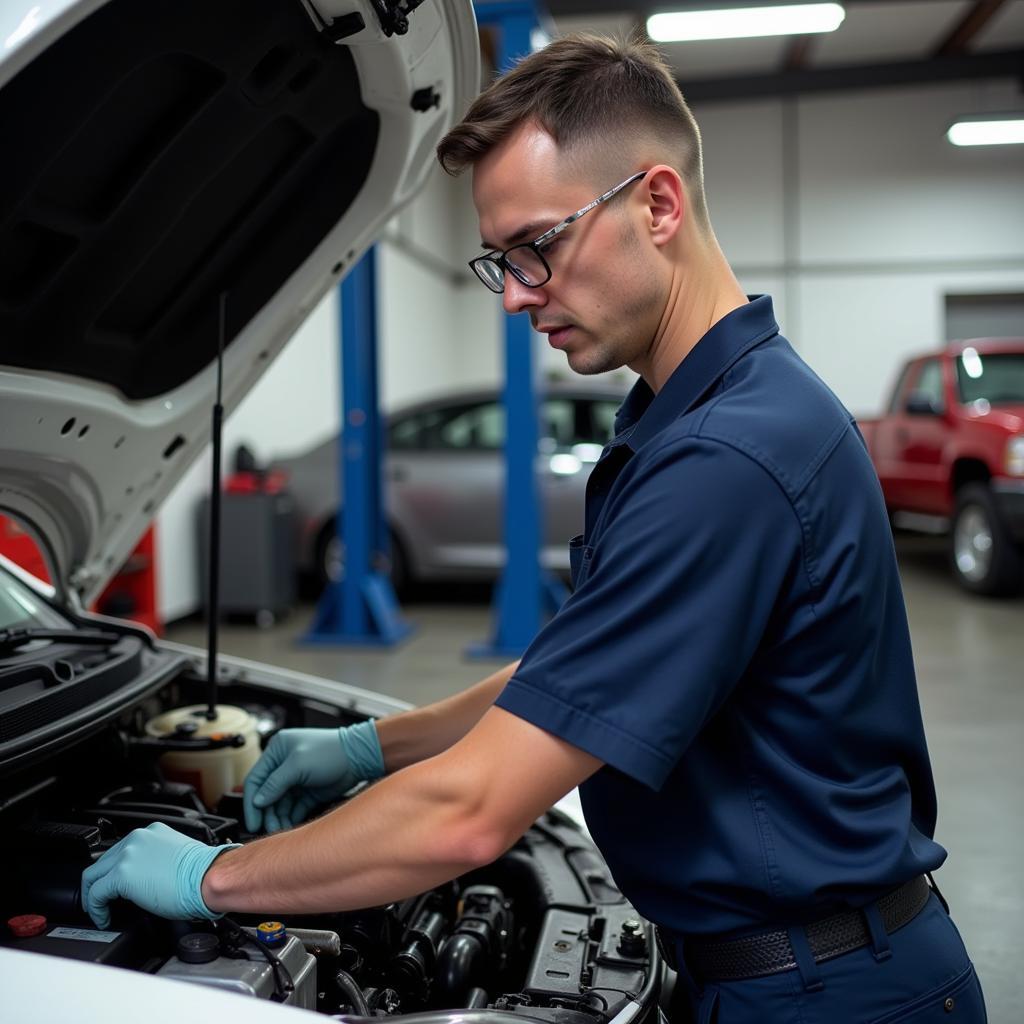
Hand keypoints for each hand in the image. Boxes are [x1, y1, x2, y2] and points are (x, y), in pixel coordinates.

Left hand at [81, 822, 238, 928]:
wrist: (207, 877)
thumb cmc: (201, 872)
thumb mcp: (174, 857)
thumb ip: (154, 860)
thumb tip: (145, 878)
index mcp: (152, 832)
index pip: (121, 850)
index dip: (112, 871)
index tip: (112, 886)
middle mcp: (137, 839)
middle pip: (102, 861)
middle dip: (97, 883)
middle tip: (99, 900)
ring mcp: (127, 855)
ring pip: (93, 876)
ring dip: (92, 896)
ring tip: (98, 911)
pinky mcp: (122, 875)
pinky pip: (95, 894)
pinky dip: (95, 909)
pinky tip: (104, 918)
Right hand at [243, 720, 383, 833]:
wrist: (359, 756)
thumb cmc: (331, 751)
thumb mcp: (298, 765)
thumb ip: (275, 783)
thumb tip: (258, 800)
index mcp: (277, 751)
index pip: (256, 779)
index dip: (251, 801)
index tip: (252, 820)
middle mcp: (284, 765)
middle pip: (266, 794)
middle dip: (266, 813)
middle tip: (265, 829)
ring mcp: (296, 779)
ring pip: (279, 804)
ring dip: (277, 817)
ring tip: (278, 830)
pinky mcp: (307, 792)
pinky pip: (293, 808)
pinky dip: (290, 818)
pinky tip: (288, 827)